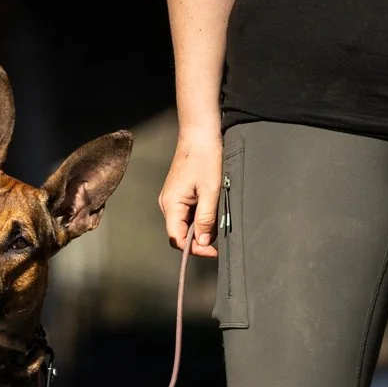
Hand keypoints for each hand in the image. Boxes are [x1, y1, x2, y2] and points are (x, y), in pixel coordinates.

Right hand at [160, 127, 223, 255]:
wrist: (200, 135)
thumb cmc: (205, 158)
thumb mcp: (210, 191)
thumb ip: (205, 218)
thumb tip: (202, 242)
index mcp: (171, 204)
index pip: (177, 239)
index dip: (194, 249)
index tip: (214, 251)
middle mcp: (168, 203)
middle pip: (180, 233)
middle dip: (199, 240)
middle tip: (219, 240)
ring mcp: (173, 198)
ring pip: (185, 224)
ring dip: (201, 228)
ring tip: (217, 223)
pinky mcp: (180, 194)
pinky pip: (188, 213)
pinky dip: (200, 218)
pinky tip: (212, 212)